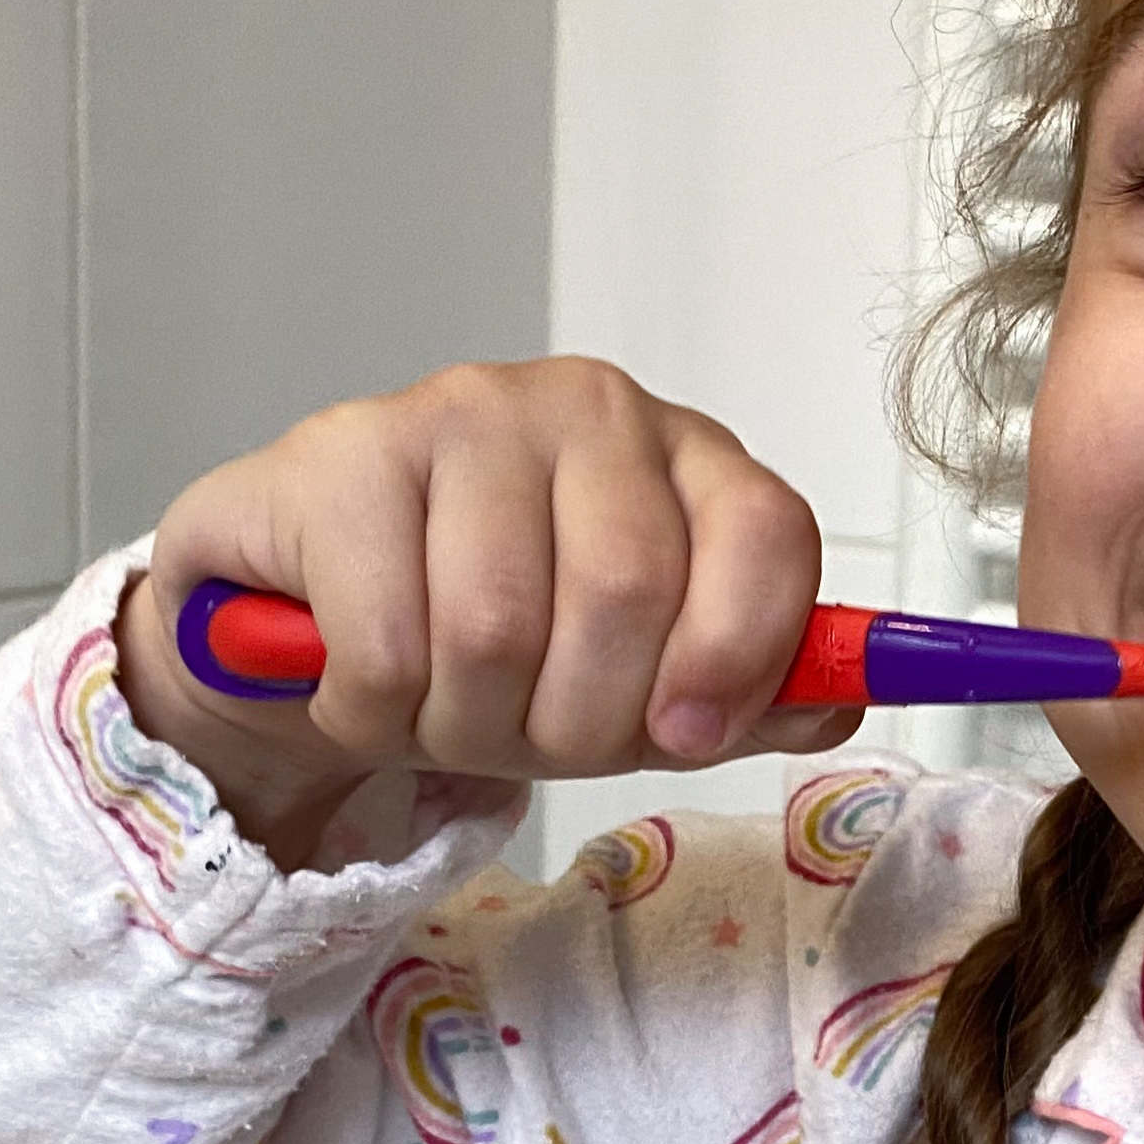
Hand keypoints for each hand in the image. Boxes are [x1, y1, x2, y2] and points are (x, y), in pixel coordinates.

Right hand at [115, 357, 858, 854]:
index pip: (765, 534)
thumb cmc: (493, 635)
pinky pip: (388, 646)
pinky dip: (373, 712)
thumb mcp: (642, 682)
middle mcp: (588, 409)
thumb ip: (753, 690)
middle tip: (524, 734)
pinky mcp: (346, 454)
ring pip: (496, 631)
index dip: (737, 657)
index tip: (686, 734)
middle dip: (574, 722)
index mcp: (686, 457)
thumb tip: (838, 692)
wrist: (305, 614)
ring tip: (438, 709)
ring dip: (464, 725)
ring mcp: (463, 413)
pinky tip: (357, 685)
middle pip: (626, 597)